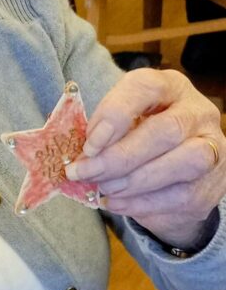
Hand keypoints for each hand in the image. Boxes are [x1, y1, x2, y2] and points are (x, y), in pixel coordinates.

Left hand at [65, 69, 225, 247]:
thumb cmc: (140, 140)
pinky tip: (116, 202)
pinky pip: (179, 195)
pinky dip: (140, 202)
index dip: (114, 114)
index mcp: (168, 86)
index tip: (89, 144)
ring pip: (181, 163)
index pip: (145, 87)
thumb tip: (77, 157)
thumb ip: (102, 133)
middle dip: (118, 157)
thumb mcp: (122, 125)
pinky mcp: (212, 184)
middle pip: (165, 130)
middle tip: (86, 172)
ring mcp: (212, 147)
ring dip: (133, 181)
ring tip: (103, 188)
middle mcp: (196, 112)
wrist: (177, 178)